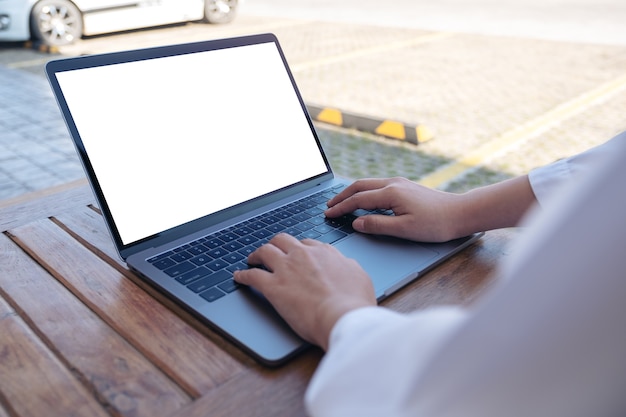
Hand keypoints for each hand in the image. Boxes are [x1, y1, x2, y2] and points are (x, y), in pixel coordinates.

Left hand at [233, 233, 375, 350]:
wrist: (343, 316)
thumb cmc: (354, 302)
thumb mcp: (360, 276)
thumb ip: (348, 267)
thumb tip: (344, 264)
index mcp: (325, 252)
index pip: (307, 243)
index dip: (298, 248)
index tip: (295, 254)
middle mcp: (303, 255)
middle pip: (282, 240)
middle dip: (275, 244)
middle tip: (271, 251)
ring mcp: (286, 268)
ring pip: (264, 251)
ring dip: (256, 255)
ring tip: (252, 260)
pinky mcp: (273, 287)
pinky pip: (251, 276)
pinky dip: (243, 275)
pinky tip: (238, 277)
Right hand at [325, 177, 462, 241]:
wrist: (460, 213)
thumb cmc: (435, 224)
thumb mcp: (404, 230)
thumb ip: (378, 225)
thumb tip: (356, 223)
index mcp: (391, 193)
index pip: (358, 200)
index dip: (341, 207)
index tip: (327, 213)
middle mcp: (393, 184)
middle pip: (359, 186)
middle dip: (342, 195)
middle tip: (328, 205)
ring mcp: (400, 183)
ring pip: (368, 183)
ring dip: (352, 192)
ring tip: (341, 201)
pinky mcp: (405, 186)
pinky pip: (377, 185)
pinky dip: (364, 191)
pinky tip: (363, 199)